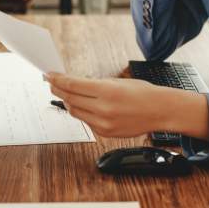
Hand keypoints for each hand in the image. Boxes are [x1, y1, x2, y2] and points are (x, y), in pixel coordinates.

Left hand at [45, 72, 208, 139]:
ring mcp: (103, 123)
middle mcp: (103, 109)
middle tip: (50, 82)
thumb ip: (95, 84)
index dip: (57, 79)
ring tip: (64, 93)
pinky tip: (81, 105)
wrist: (159, 111)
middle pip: (70, 98)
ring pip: (74, 112)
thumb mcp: (117, 81)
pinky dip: (81, 112)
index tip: (48, 74)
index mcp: (107, 91)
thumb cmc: (142, 93)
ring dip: (67, 101)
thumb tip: (74, 83)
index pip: (72, 85)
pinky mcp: (105, 133)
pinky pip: (85, 121)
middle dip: (58, 89)